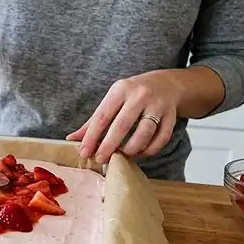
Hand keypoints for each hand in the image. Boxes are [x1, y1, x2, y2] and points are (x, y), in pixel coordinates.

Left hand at [66, 70, 183, 163]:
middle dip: (109, 146)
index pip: (102, 116)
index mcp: (120, 90)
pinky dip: (150, 150)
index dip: (92, 137)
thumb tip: (71, 139)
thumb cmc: (132, 95)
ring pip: (144, 133)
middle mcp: (139, 95)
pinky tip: (140, 153)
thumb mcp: (112, 101)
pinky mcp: (172, 115)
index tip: (84, 152)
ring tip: (121, 156)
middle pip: (122, 125)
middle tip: (100, 159)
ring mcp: (158, 105)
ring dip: (131, 149)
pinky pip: (161, 138)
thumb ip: (94, 121)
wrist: (166, 84)